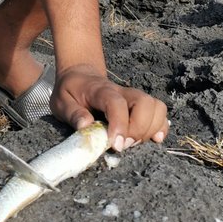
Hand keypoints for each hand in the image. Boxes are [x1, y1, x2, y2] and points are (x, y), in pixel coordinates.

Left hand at [51, 64, 168, 150]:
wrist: (80, 76)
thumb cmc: (70, 91)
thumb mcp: (61, 101)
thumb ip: (73, 113)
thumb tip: (86, 126)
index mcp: (101, 91)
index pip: (116, 104)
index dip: (120, 125)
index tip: (116, 145)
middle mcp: (123, 92)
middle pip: (145, 103)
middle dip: (139, 129)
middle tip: (123, 144)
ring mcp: (134, 98)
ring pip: (157, 107)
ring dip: (151, 129)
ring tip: (133, 142)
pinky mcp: (141, 106)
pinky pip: (160, 113)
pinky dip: (161, 128)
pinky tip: (152, 139)